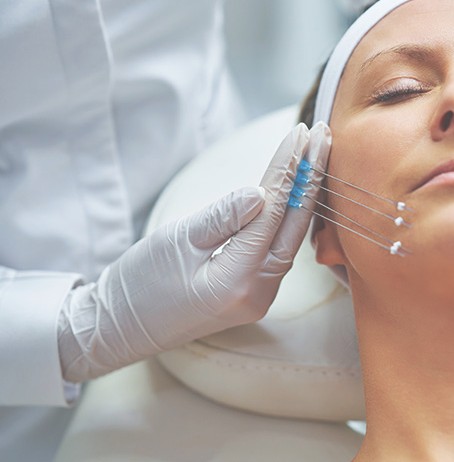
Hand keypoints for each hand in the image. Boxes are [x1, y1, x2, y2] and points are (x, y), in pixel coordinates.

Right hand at [58, 123, 331, 382]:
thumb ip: (222, 217)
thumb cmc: (140, 283)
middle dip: (312, 178)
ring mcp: (261, 296)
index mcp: (237, 280)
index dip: (288, 169)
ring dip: (306, 196)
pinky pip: (282, 250)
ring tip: (317, 155)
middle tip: (324, 134)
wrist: (120, 328)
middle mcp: (259, 292)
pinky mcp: (256, 293)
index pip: (273, 212)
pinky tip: (301, 193)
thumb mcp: (176, 242)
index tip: (300, 133)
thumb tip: (260, 192)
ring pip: (293, 238)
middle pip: (296, 226)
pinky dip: (292, 218)